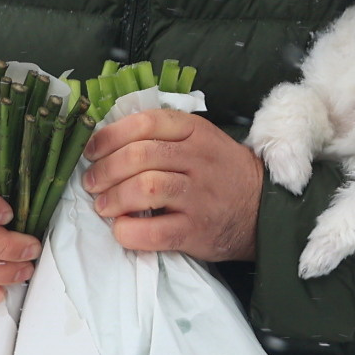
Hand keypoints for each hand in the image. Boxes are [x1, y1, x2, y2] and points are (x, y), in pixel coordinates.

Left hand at [81, 108, 263, 262]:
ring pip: (145, 188)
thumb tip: (106, 141)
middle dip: (105, 170)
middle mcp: (198, 159)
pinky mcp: (196, 230)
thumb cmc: (220, 172)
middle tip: (92, 183)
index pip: (144, 123)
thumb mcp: (200, 140)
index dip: (109, 136)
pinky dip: (129, 231)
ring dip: (113, 198)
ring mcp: (199, 196)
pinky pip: (155, 231)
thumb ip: (162, 136)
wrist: (262, 209)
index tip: (92, 151)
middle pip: (139, 156)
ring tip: (103, 206)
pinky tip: (121, 229)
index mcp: (194, 131)